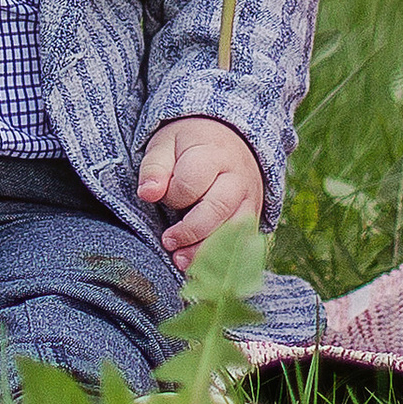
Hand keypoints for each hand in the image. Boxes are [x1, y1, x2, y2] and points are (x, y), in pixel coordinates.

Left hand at [136, 115, 266, 271]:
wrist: (229, 138)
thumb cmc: (190, 145)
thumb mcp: (165, 145)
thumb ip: (154, 168)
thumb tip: (147, 193)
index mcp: (212, 154)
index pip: (190, 184)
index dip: (172, 196)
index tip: (162, 198)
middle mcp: (236, 177)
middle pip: (217, 210)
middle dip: (190, 232)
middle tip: (168, 241)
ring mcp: (249, 198)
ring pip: (235, 231)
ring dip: (207, 251)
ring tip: (182, 261)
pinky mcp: (255, 216)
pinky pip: (246, 242)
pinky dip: (226, 257)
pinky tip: (205, 266)